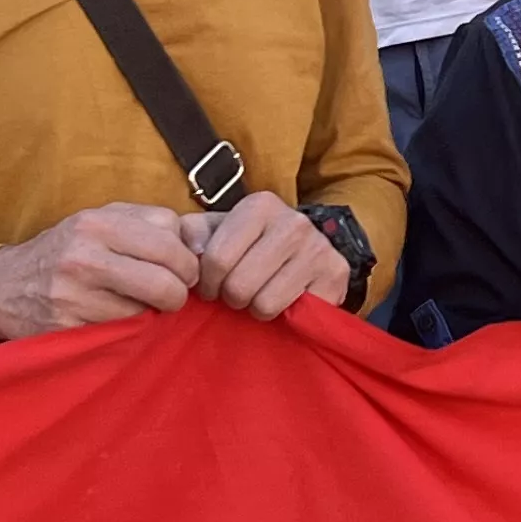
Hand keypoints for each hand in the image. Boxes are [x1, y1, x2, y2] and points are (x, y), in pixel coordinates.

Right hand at [0, 203, 203, 340]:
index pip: (169, 237)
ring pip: (147, 310)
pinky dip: (127, 328)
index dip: (185, 257)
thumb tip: (198, 241)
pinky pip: (122, 332)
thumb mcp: (97, 221)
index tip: (181, 269)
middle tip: (172, 295)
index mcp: (97, 222)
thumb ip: (145, 223)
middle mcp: (85, 255)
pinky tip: (114, 318)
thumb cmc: (65, 251)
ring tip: (136, 304)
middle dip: (179, 291)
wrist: (3, 286)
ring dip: (151, 313)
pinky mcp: (68, 328)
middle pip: (165, 278)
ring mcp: (74, 294)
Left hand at [180, 189, 352, 321]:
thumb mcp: (221, 231)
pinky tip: (282, 302)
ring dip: (255, 309)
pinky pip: (291, 314)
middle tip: (236, 295)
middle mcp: (293, 222)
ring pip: (264, 303)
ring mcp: (318, 249)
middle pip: (239, 285)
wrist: (310, 252)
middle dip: (231, 298)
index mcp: (260, 206)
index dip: (206, 283)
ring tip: (259, 297)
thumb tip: (186, 249)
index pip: (216, 258)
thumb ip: (193, 233)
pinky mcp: (334, 276)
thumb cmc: (255, 245)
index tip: (210, 287)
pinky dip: (281, 316)